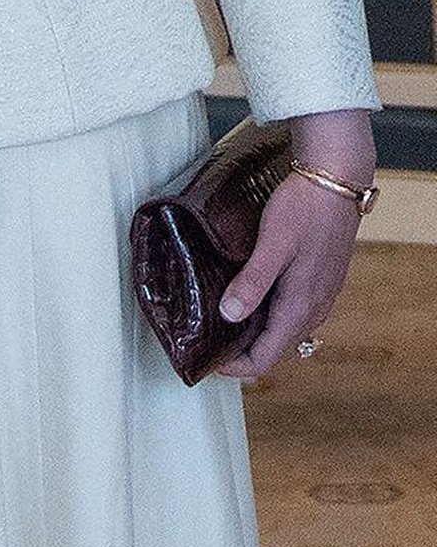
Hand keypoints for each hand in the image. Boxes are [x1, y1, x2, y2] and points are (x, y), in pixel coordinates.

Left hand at [211, 169, 362, 379]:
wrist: (337, 180)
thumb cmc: (303, 208)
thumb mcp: (273, 243)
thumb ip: (253, 282)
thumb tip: (228, 316)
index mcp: (300, 306)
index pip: (266, 357)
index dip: (236, 366)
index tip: (208, 361)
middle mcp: (314, 308)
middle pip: (275, 347)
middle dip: (243, 352)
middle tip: (209, 341)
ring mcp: (321, 294)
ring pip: (285, 329)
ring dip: (257, 333)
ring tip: (224, 322)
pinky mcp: (321, 279)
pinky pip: (294, 311)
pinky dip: (270, 315)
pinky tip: (252, 297)